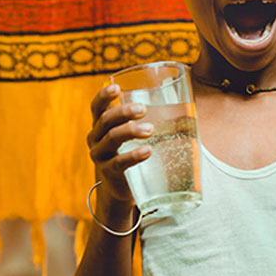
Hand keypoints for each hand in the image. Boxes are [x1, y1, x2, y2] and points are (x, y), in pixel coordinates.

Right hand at [87, 84, 152, 204]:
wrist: (119, 187)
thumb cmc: (128, 152)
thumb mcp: (129, 134)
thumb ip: (142, 118)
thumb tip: (180, 96)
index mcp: (100, 125)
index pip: (96, 107)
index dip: (103, 96)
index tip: (116, 87)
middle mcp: (95, 138)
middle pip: (105, 120)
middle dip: (124, 112)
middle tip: (143, 109)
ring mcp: (100, 156)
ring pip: (112, 138)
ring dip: (131, 131)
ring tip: (150, 129)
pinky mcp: (109, 173)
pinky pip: (119, 162)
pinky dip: (134, 155)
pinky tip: (148, 151)